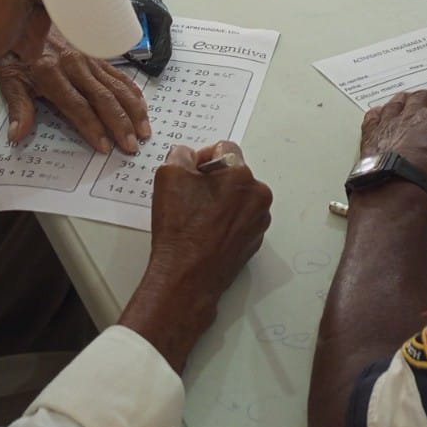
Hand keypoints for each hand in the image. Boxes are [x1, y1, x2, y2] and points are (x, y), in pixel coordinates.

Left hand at [0, 28, 150, 153]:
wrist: (27, 12)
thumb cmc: (18, 50)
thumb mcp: (10, 77)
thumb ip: (18, 108)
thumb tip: (17, 136)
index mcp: (51, 73)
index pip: (77, 105)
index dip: (92, 127)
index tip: (104, 146)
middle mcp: (75, 65)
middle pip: (104, 98)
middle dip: (120, 124)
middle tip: (131, 147)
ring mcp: (90, 59)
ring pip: (118, 86)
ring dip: (133, 110)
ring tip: (144, 132)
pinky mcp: (98, 55)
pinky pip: (120, 75)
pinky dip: (133, 92)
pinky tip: (142, 107)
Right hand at [120, 142, 272, 369]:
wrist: (187, 276)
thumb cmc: (181, 231)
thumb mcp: (169, 176)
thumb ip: (180, 154)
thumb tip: (187, 156)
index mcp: (241, 176)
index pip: (224, 149)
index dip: (202, 157)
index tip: (191, 171)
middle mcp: (257, 197)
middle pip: (233, 174)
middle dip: (212, 180)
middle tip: (189, 195)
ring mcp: (258, 222)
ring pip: (237, 198)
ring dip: (219, 200)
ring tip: (195, 217)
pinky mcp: (253, 241)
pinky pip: (239, 220)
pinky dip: (224, 221)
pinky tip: (204, 231)